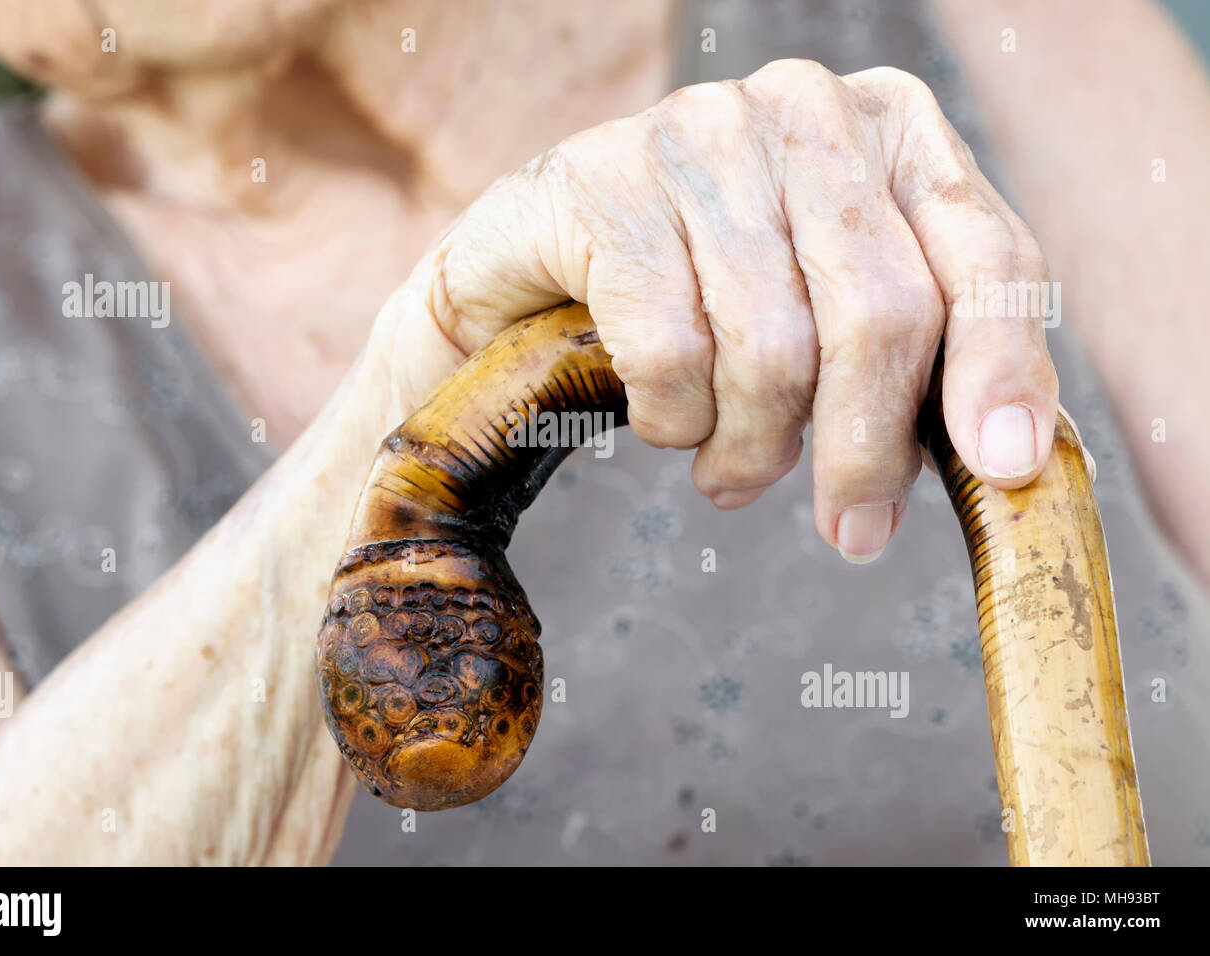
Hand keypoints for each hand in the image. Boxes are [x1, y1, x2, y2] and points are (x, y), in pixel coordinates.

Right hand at [377, 59, 1058, 562]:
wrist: (531, 269)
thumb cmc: (702, 295)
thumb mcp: (827, 307)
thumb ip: (914, 354)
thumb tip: (1005, 459)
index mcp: (891, 129)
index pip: (982, 254)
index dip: (1001, 367)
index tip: (1001, 469)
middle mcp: (804, 109)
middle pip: (880, 314)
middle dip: (866, 449)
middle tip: (852, 531)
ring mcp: (697, 135)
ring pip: (770, 349)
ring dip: (754, 448)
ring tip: (731, 468)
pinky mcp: (600, 186)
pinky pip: (670, 356)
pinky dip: (673, 421)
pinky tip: (664, 420)